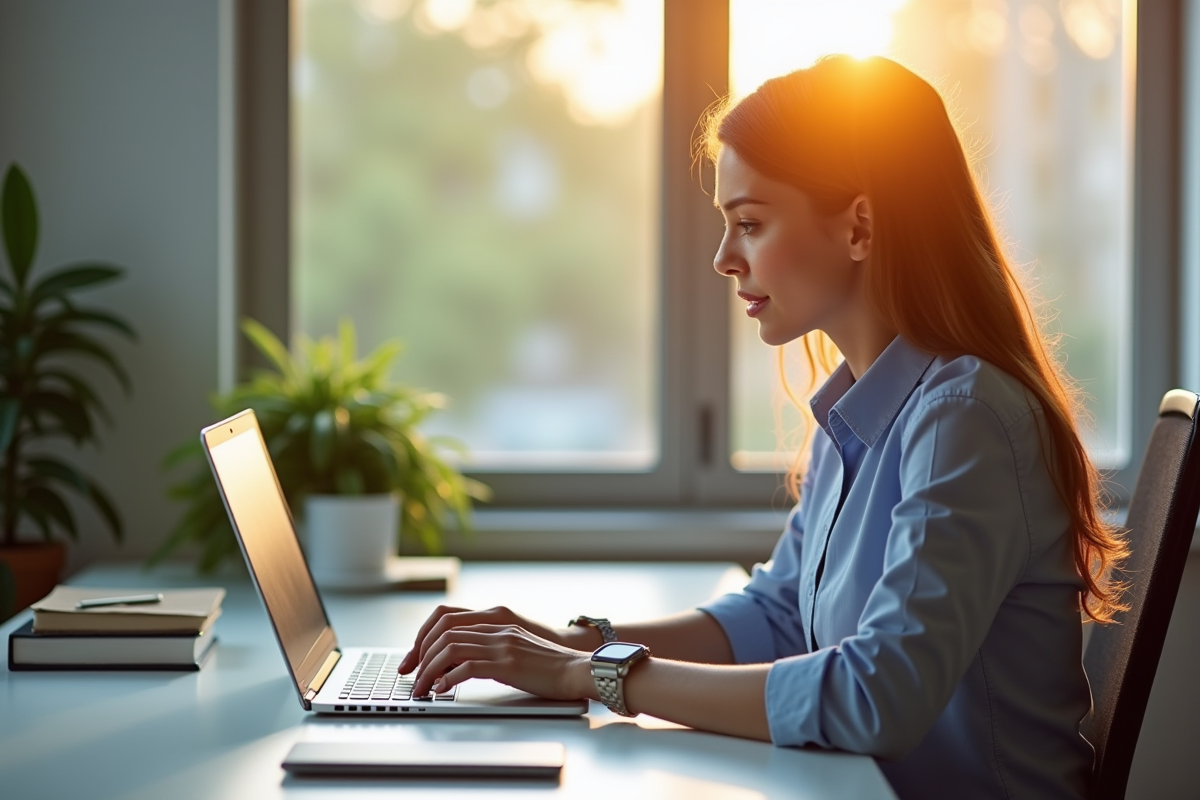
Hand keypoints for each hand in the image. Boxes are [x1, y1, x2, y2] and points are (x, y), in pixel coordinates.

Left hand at [409, 623, 594, 700]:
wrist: (577, 670)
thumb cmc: (549, 666)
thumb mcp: (516, 650)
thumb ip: (491, 649)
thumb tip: (458, 664)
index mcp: (497, 622)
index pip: (448, 620)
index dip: (424, 638)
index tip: (414, 659)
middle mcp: (497, 629)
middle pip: (444, 632)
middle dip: (420, 654)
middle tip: (410, 676)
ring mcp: (502, 644)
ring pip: (451, 648)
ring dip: (429, 670)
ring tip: (421, 688)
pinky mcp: (508, 663)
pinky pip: (468, 666)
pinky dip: (449, 678)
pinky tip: (442, 689)